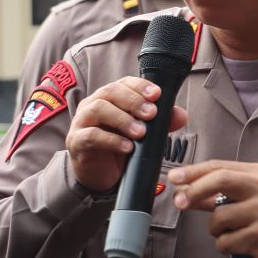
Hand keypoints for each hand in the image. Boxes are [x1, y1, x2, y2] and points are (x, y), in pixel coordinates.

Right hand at [66, 77, 187, 193]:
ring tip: (140, 132)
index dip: (140, 86)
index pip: (123, 83)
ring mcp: (82, 122)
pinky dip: (112, 140)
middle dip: (133, 101)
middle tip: (151, 114)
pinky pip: (91, 135)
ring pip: (98, 109)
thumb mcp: (142, 134)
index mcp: (109, 98)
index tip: (157, 94)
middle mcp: (93, 104)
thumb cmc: (118, 147)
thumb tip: (182, 115)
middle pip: (110, 91)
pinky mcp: (76, 141)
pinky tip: (128, 147)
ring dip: (122, 119)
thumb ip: (160, 123)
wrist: (99, 174)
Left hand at [167, 160, 257, 257]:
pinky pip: (225, 242)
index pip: (220, 167)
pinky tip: (239, 242)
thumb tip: (182, 191)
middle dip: (195, 190)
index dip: (193, 171)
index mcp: (256, 174)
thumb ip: (214, 193)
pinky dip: (224, 245)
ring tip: (230, 230)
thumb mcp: (244, 195)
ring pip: (219, 218)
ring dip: (214, 229)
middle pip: (221, 181)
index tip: (174, 178)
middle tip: (180, 202)